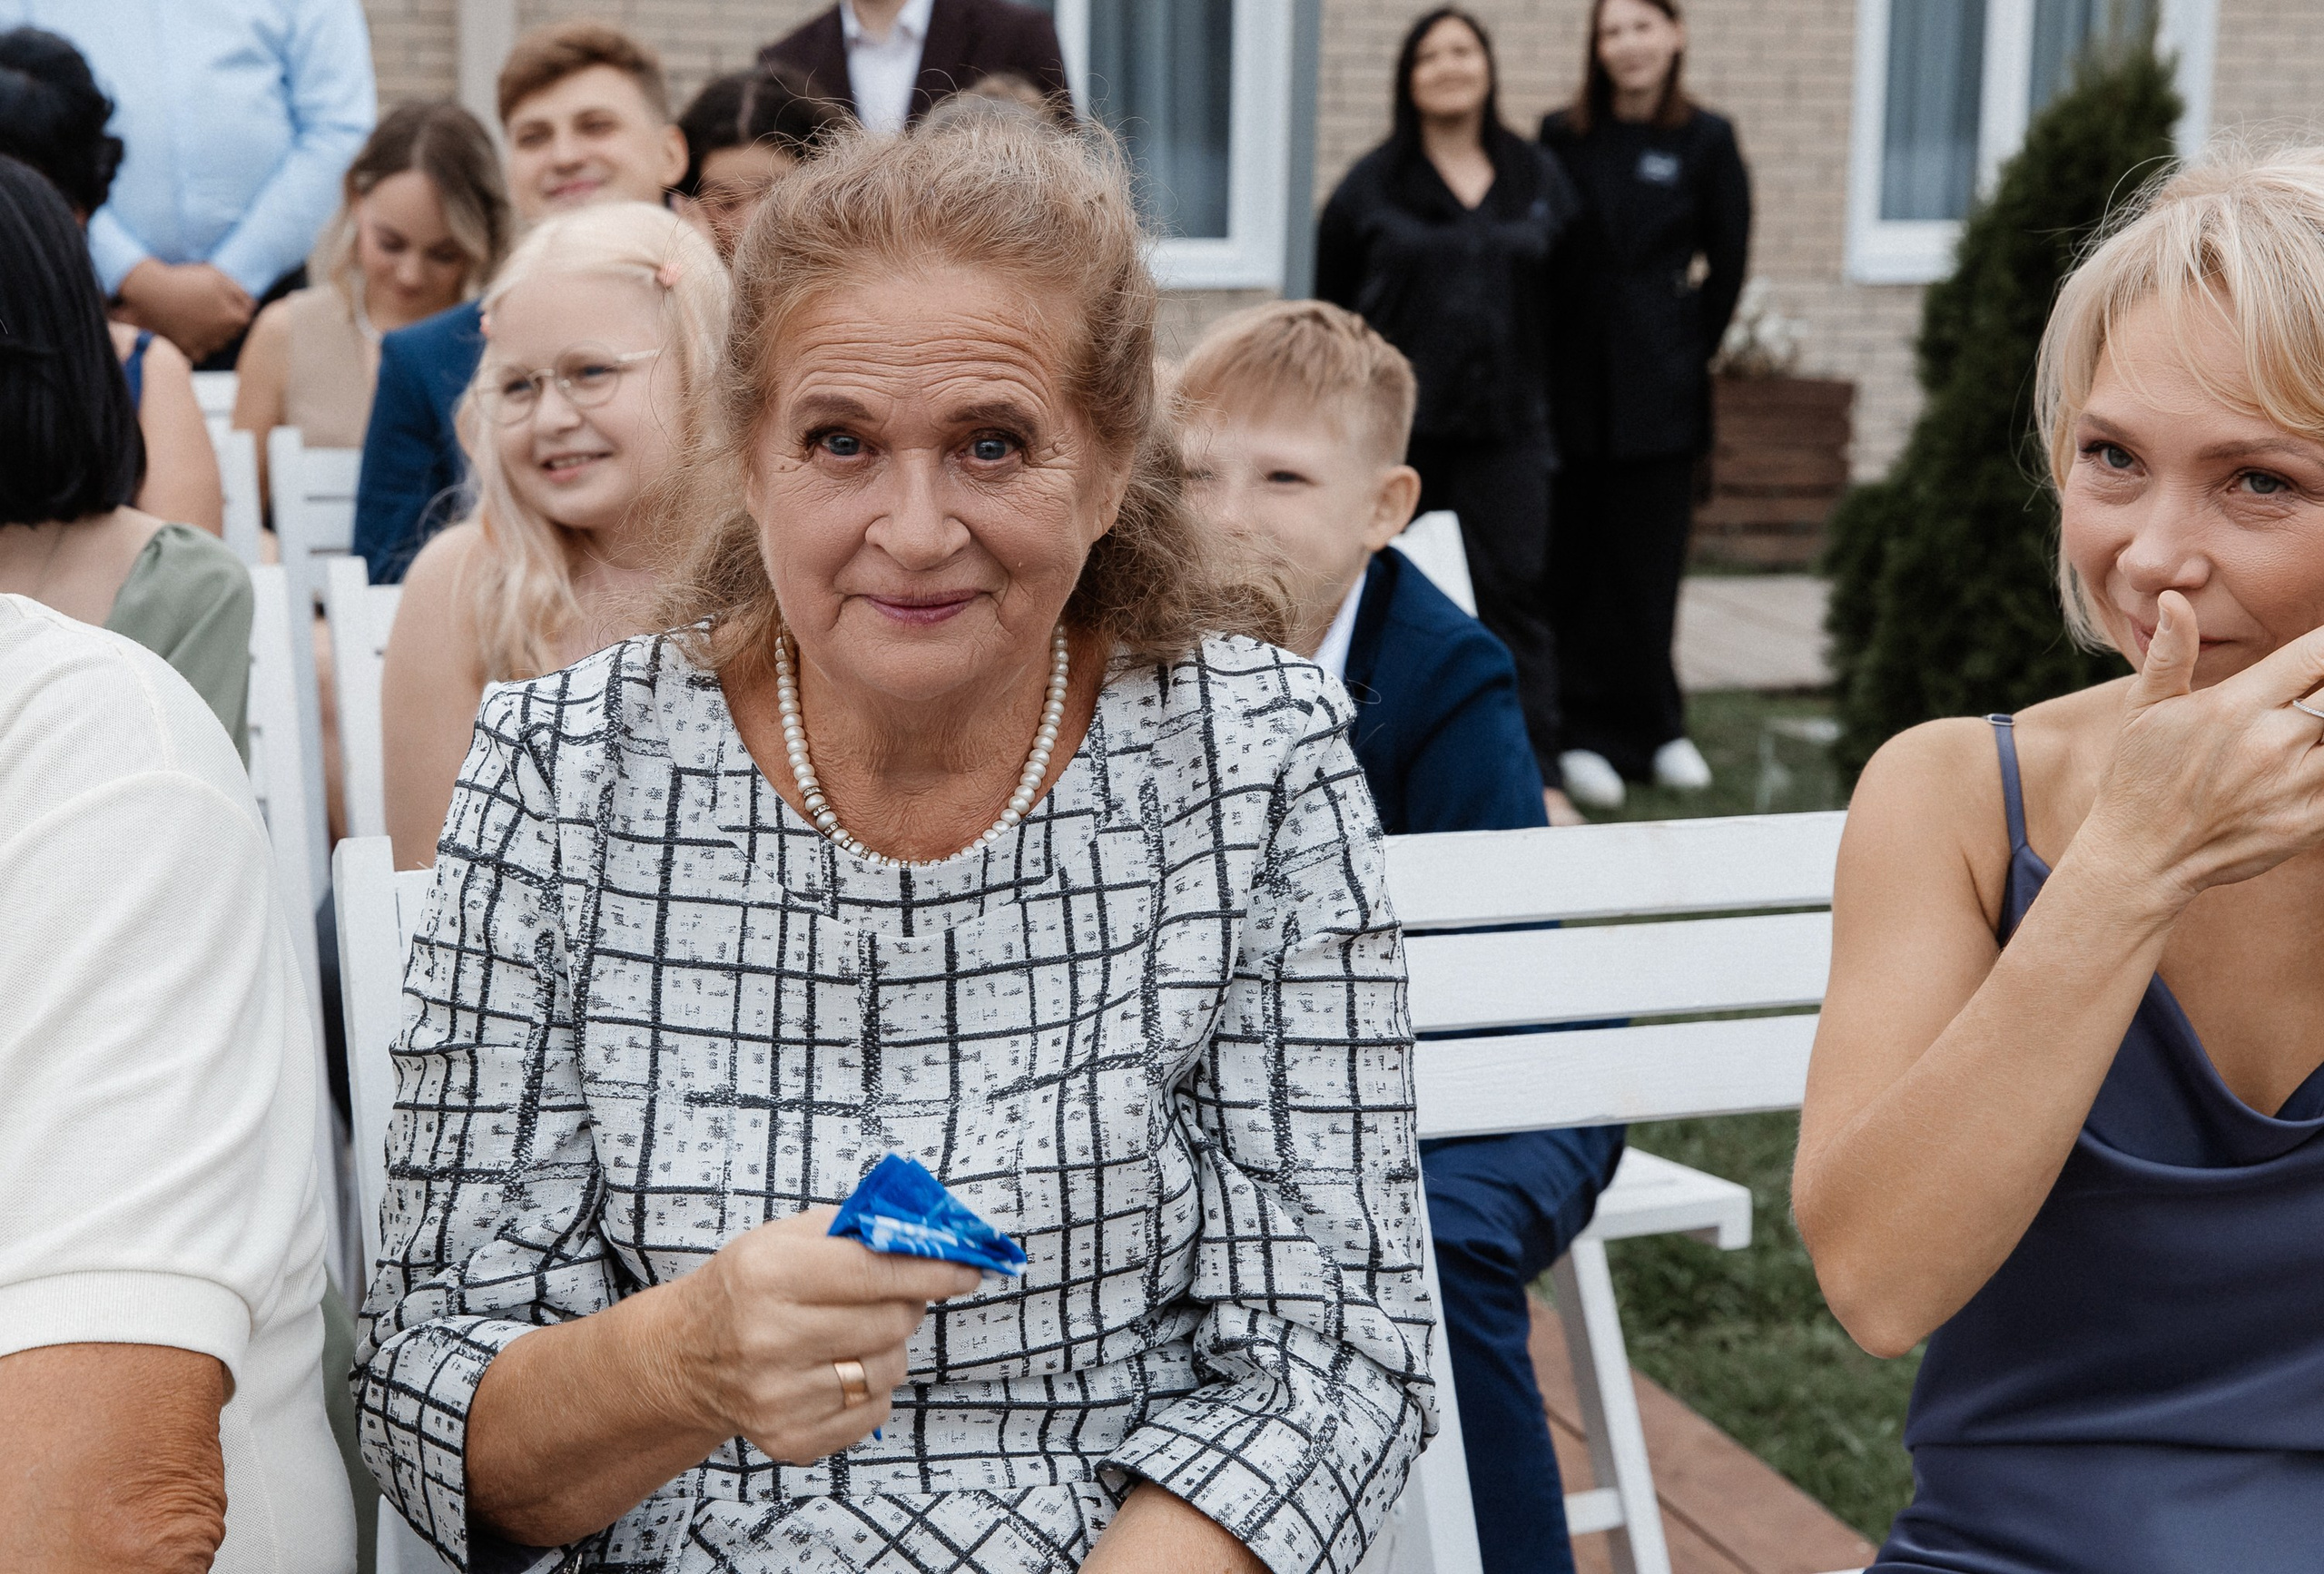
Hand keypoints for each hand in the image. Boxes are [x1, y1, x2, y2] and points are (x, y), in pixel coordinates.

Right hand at [116, 261, 254, 361]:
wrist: (150, 290)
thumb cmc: (184, 280)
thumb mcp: (216, 277)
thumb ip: (239, 293)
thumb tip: (253, 306)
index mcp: (233, 318)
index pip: (244, 320)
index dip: (231, 309)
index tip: (216, 303)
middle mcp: (223, 335)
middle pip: (231, 334)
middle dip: (222, 323)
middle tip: (203, 310)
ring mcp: (205, 344)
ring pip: (217, 345)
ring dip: (211, 336)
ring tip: (193, 319)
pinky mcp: (188, 350)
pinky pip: (200, 355)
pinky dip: (196, 346)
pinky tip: (187, 332)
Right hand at [666, 1205, 980, 1464]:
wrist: (686, 1357)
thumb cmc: (749, 1286)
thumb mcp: (785, 1237)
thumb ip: (856, 1229)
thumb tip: (934, 1236)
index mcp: (767, 1274)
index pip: (875, 1271)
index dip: (933, 1270)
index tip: (969, 1267)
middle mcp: (768, 1338)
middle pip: (890, 1322)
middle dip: (909, 1303)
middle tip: (898, 1293)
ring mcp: (777, 1396)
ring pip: (888, 1368)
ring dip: (890, 1346)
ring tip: (856, 1332)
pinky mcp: (789, 1439)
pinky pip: (873, 1410)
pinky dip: (872, 1387)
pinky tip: (839, 1368)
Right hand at [2075, 590, 2323, 906]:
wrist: (2140, 858)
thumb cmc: (2139, 776)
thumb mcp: (2143, 708)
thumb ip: (2172, 653)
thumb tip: (2175, 601)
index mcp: (2236, 705)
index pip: (2317, 654)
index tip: (2323, 651)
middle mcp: (2272, 742)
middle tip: (2318, 691)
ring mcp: (2295, 786)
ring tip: (2314, 728)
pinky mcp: (2309, 824)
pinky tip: (2313, 760)